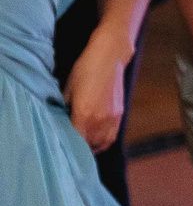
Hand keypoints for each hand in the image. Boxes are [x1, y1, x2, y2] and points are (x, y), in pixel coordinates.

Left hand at [64, 35, 131, 152]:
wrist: (109, 57)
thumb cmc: (84, 70)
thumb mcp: (67, 89)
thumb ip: (64, 109)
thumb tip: (59, 123)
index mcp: (84, 115)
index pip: (75, 141)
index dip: (68, 145)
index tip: (61, 146)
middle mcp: (100, 120)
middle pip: (89, 145)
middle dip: (79, 147)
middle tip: (69, 146)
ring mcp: (112, 118)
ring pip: (102, 144)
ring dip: (92, 147)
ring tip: (83, 145)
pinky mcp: (119, 114)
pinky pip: (112, 136)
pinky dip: (103, 141)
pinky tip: (96, 138)